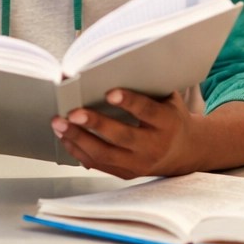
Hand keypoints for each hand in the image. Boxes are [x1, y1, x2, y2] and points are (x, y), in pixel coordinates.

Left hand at [52, 90, 196, 177]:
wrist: (184, 152)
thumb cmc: (170, 117)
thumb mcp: (168, 100)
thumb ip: (146, 88)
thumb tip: (110, 69)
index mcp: (167, 123)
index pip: (146, 111)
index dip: (128, 102)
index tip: (109, 92)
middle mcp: (154, 146)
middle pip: (121, 136)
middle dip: (94, 124)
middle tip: (72, 113)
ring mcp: (139, 164)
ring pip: (105, 154)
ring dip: (78, 139)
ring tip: (59, 124)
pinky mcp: (126, 173)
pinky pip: (98, 164)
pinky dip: (78, 151)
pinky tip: (65, 137)